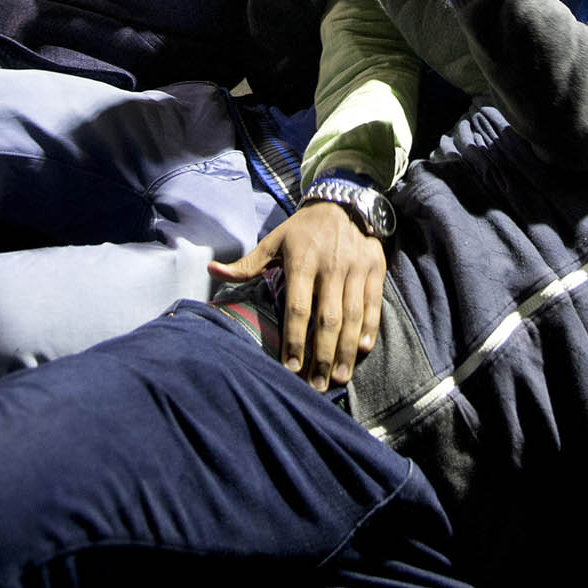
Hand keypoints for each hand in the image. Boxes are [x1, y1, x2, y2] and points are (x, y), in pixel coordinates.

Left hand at [210, 202, 385, 389]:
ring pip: (351, 317)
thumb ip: (246, 264)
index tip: (290, 368)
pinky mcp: (374, 270)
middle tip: (315, 386)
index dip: (293, 340)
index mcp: (302, 262)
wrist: (344, 201)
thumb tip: (212, 270)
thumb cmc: (303, 229)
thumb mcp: (274, 241)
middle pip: (326, 320)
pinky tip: (361, 350)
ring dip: (344, 351)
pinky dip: (369, 328)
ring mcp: (355, 269)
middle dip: (320, 356)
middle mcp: (330, 267)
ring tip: (336, 378)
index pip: (297, 308)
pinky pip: (372, 304)